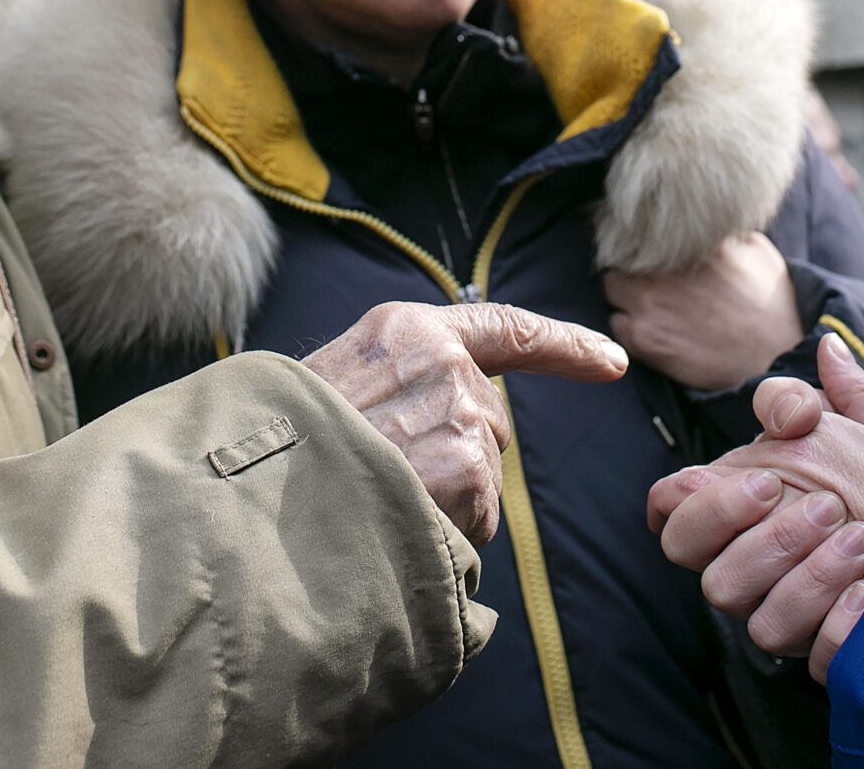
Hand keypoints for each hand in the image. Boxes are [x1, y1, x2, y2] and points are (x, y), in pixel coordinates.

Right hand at [304, 301, 627, 543]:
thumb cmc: (281, 450)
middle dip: (458, 456)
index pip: (506, 328)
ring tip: (375, 498)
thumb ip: (398, 385)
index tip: (613, 362)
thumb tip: (460, 426)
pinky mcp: (468, 469)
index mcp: (406, 329)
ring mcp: (458, 413)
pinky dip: (448, 535)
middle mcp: (443, 360)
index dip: (565, 347)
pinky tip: (394, 523)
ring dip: (446, 499)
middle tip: (382, 474)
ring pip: (482, 474)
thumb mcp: (336, 387)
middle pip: (489, 422)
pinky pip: (478, 520)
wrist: (250, 498)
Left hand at [604, 232, 804, 391]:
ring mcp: (648, 303)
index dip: (642, 234)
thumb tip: (702, 218)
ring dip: (625, 292)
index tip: (646, 240)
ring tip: (648, 300)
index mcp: (688, 240)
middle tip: (647, 273)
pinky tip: (652, 326)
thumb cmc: (770, 301)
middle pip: (620, 253)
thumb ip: (721, 230)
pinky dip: (628, 323)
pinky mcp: (644, 338)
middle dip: (631, 261)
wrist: (774, 356)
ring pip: (612, 287)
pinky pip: (616, 323)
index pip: (642, 224)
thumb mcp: (755, 249)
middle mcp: (661, 269)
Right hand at [646, 332, 863, 677]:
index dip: (693, 497)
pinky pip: (793, 646)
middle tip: (813, 501)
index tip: (762, 480)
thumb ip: (843, 397)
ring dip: (801, 564)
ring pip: (734, 600)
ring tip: (862, 537)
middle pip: (687, 554)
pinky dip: (831, 615)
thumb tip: (828, 348)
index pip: (671, 506)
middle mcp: (749, 557)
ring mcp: (776, 607)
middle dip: (742, 522)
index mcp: (745, 504)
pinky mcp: (812, 651)